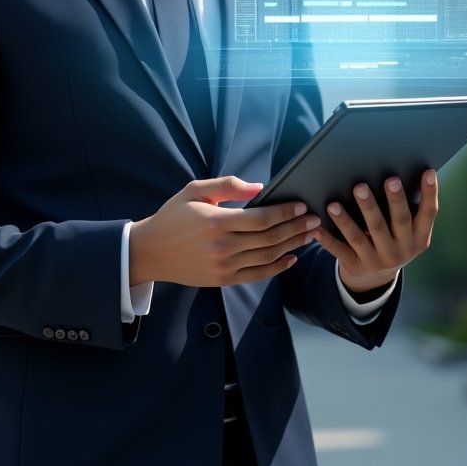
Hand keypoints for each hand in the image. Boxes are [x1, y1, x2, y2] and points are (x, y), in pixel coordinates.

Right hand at [129, 176, 321, 287]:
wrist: (151, 251)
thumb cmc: (173, 216)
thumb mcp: (195, 190)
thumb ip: (228, 186)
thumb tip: (260, 187)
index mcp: (216, 222)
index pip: (261, 219)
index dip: (285, 212)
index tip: (301, 205)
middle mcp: (223, 247)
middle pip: (270, 239)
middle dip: (296, 227)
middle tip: (315, 219)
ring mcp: (224, 267)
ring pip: (268, 257)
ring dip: (292, 246)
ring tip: (309, 235)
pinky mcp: (223, 280)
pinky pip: (257, 275)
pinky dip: (277, 268)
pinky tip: (291, 258)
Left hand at [311, 170, 437, 294]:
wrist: (374, 280)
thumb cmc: (392, 240)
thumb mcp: (407, 232)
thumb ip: (408, 209)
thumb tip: (406, 169)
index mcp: (419, 239)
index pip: (428, 214)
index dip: (430, 193)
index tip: (429, 172)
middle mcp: (401, 250)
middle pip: (396, 222)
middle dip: (391, 200)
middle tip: (387, 179)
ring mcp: (378, 260)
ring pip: (361, 237)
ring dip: (347, 220)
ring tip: (335, 204)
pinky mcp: (356, 266)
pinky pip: (340, 250)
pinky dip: (327, 239)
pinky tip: (316, 228)